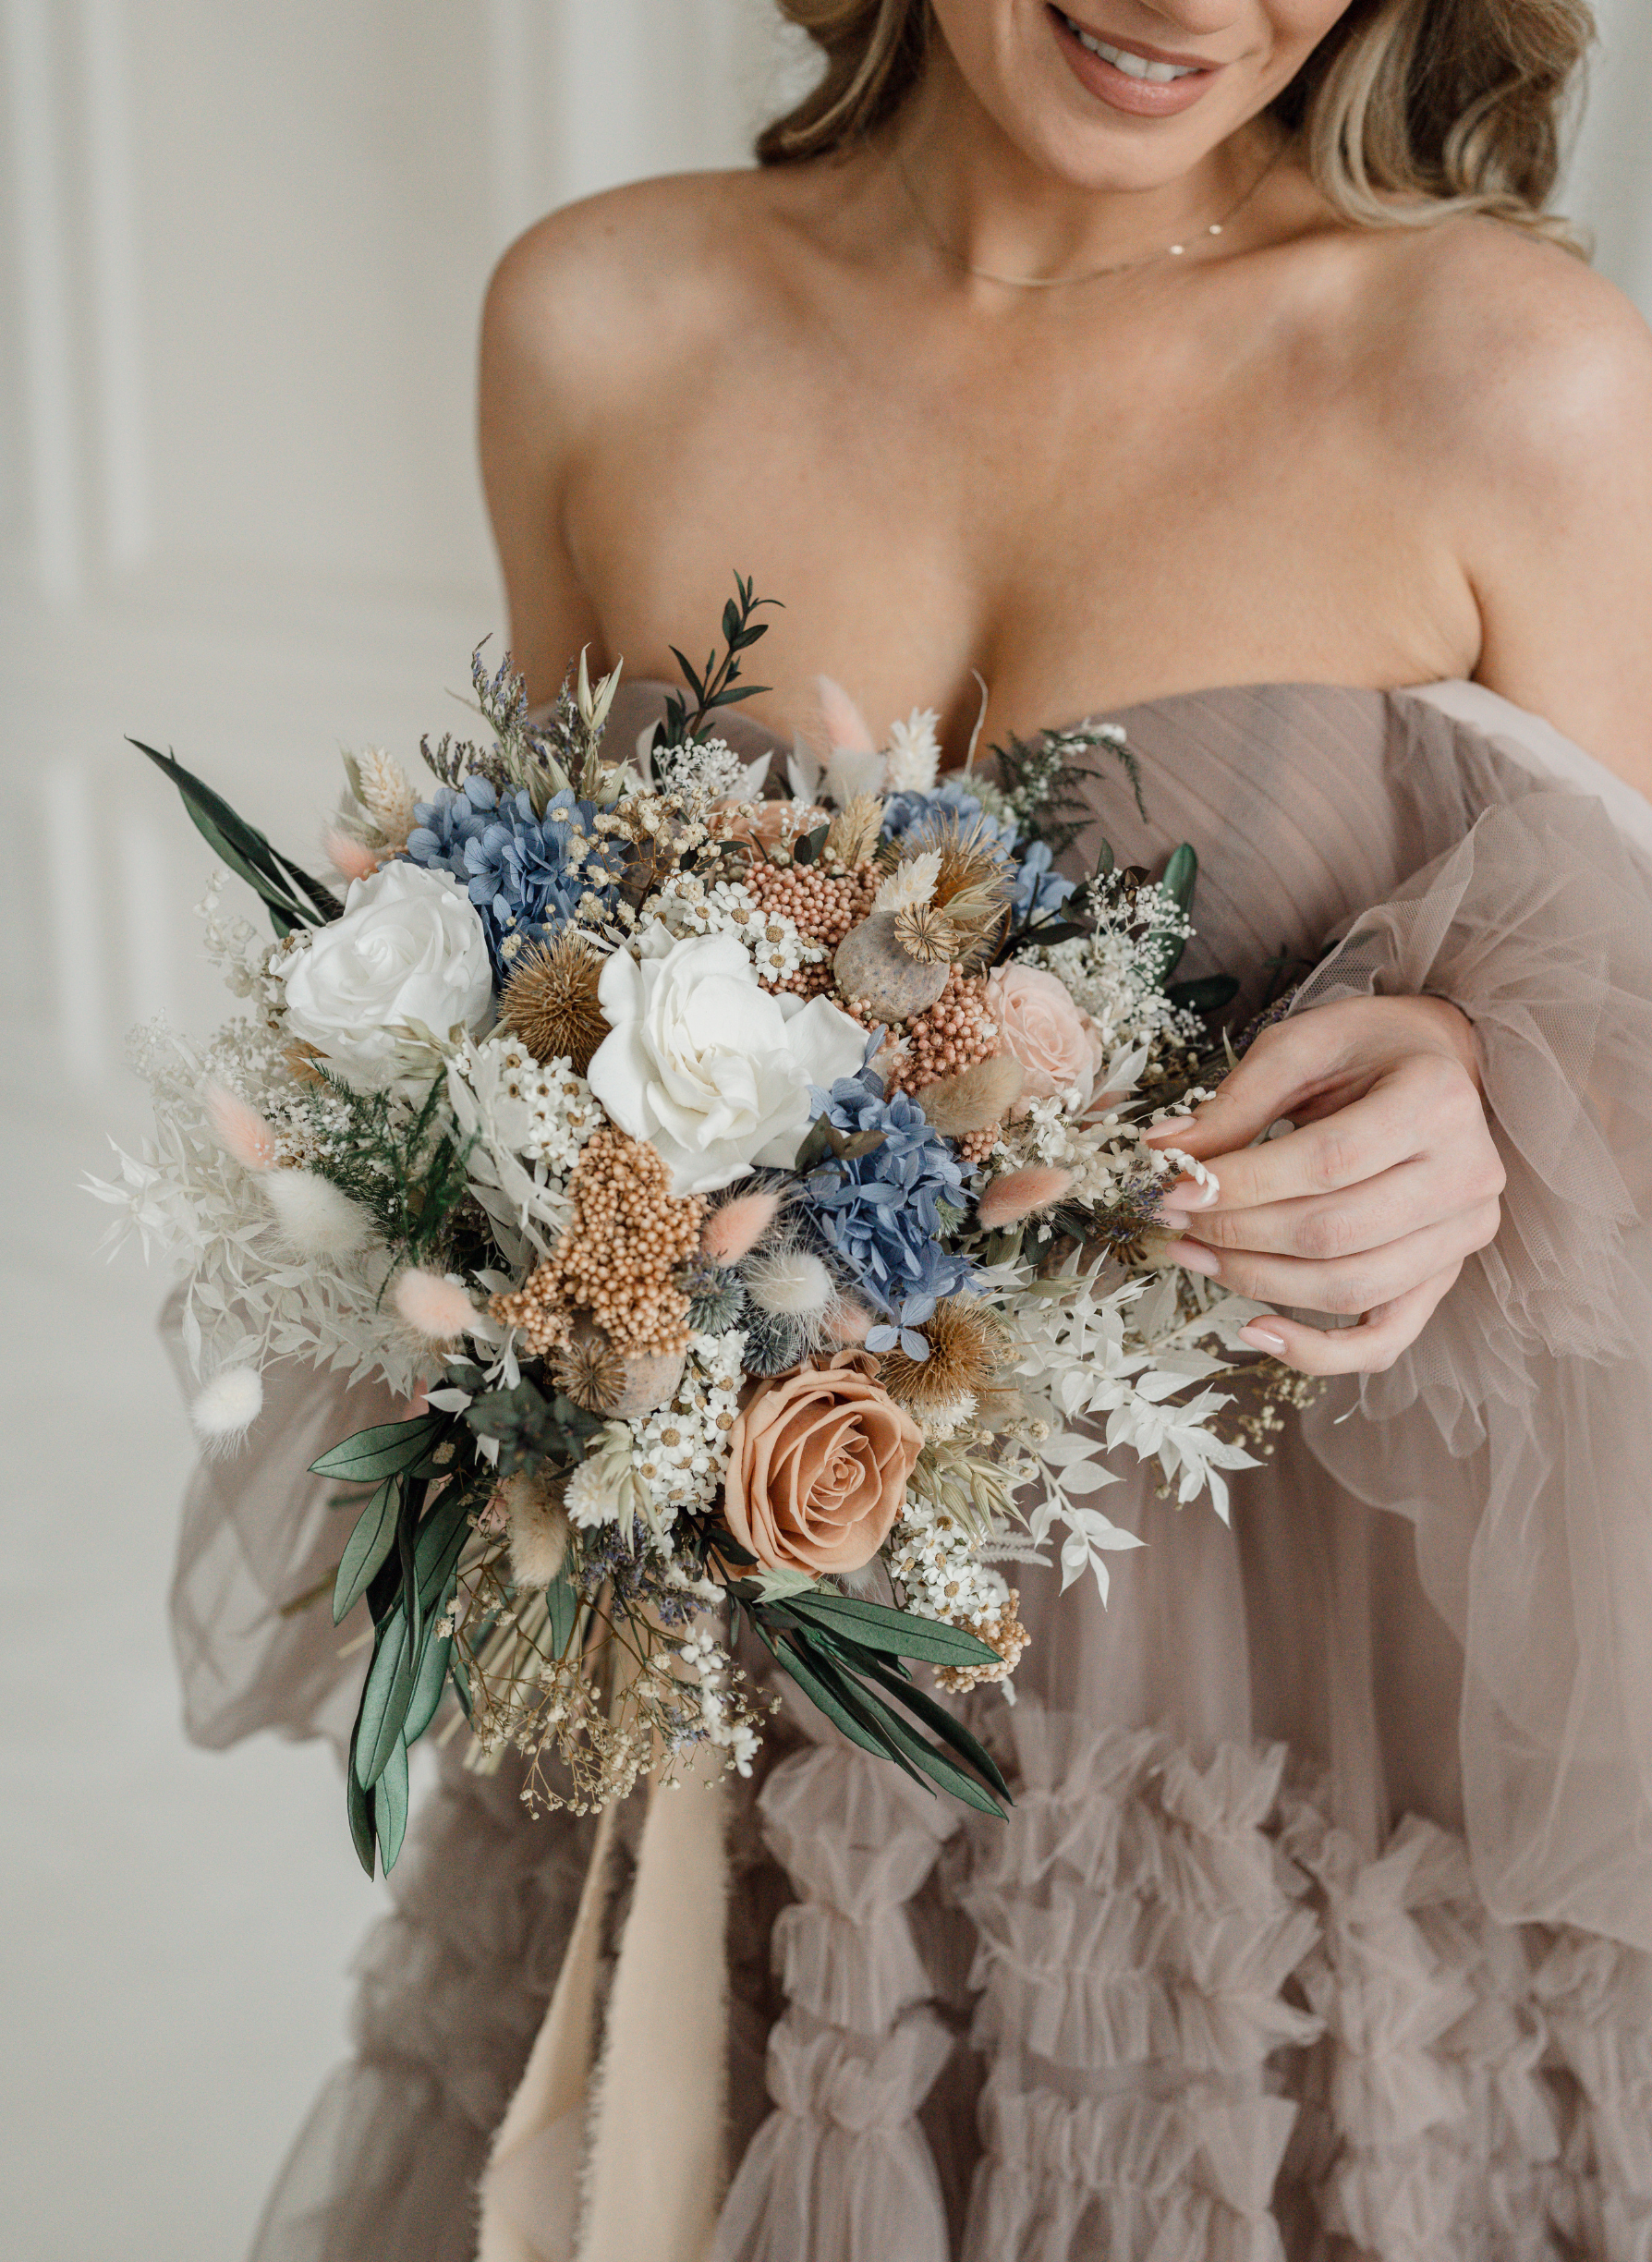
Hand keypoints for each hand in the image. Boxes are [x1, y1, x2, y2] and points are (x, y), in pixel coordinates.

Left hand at [1143, 996, 1504, 1375]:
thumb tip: (1162, 1151)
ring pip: (1350, 1287)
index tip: (1173, 1188)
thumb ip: (1238, 1101)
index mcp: (1437, 1102)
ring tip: (1195, 1253)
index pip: (1326, 1163)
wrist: (1441, 1064)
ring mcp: (1462, 1234)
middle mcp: (1466, 1175)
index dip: (1241, 1185)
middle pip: (1334, 1233)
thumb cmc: (1367, 1050)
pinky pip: (1384, 1339)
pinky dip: (1319, 1352)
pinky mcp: (1446, 1275)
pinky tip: (1256, 1331)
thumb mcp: (1302, 1048)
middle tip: (1173, 1219)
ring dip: (1257, 1281)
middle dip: (1237, 1233)